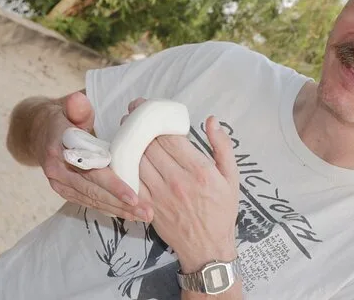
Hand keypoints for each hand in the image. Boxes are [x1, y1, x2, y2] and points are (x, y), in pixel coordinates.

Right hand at [39, 91, 147, 220]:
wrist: (38, 132)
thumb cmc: (63, 118)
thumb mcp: (68, 108)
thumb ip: (76, 107)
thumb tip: (77, 100)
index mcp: (59, 151)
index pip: (90, 171)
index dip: (112, 185)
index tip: (133, 195)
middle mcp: (57, 171)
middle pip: (93, 191)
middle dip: (121, 204)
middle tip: (147, 212)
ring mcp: (60, 184)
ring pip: (93, 200)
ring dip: (119, 210)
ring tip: (144, 216)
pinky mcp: (65, 190)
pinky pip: (89, 201)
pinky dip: (109, 208)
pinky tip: (128, 213)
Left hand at [129, 98, 239, 272]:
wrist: (207, 247)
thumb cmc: (222, 210)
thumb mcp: (232, 177)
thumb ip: (222, 146)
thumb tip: (211, 120)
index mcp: (198, 170)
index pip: (169, 137)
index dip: (153, 118)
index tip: (145, 107)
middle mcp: (177, 180)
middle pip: (149, 146)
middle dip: (137, 126)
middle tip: (131, 115)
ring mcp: (160, 195)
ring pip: (136, 161)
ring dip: (128, 143)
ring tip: (125, 131)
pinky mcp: (148, 206)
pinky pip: (131, 182)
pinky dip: (124, 167)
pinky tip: (121, 156)